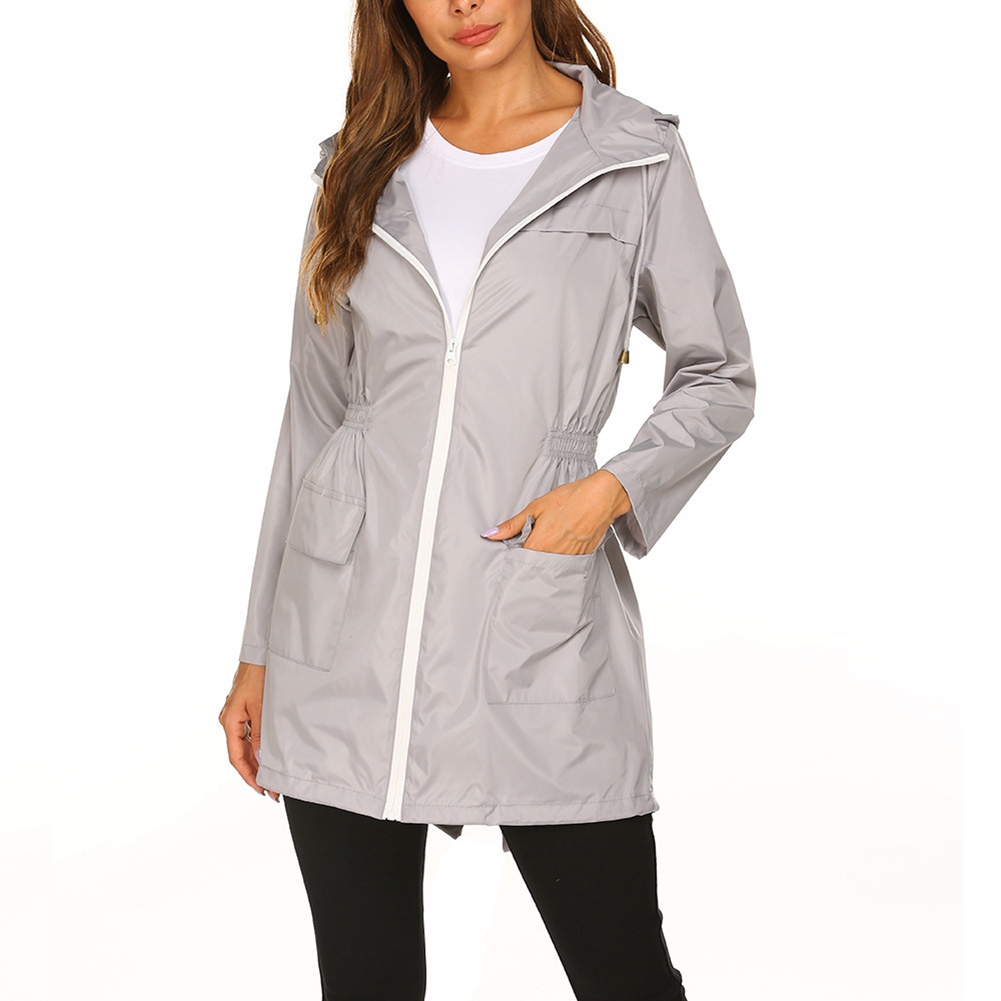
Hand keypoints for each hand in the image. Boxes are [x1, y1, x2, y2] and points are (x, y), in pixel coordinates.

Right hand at [219, 662, 279, 801]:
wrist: (260, 655)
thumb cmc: (259, 676)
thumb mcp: (262, 708)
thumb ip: (260, 736)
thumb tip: (261, 760)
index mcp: (229, 721)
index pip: (236, 757)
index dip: (249, 776)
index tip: (261, 789)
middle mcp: (229, 720)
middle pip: (240, 754)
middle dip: (255, 772)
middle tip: (271, 789)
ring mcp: (236, 715)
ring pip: (244, 746)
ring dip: (257, 761)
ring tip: (271, 777)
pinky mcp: (244, 710)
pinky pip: (248, 735)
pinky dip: (257, 747)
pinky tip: (268, 756)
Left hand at [481, 470, 630, 554]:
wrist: (602, 497)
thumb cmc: (570, 499)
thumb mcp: (536, 507)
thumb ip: (512, 524)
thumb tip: (490, 534)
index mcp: (539, 545)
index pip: (519, 562)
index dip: (514, 557)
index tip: (514, 551)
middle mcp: (554, 556)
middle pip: (534, 567)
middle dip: (529, 561)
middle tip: (531, 546)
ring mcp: (569, 559)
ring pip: (550, 567)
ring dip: (545, 560)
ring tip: (548, 543)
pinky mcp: (582, 558)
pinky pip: (565, 565)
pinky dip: (560, 558)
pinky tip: (561, 544)